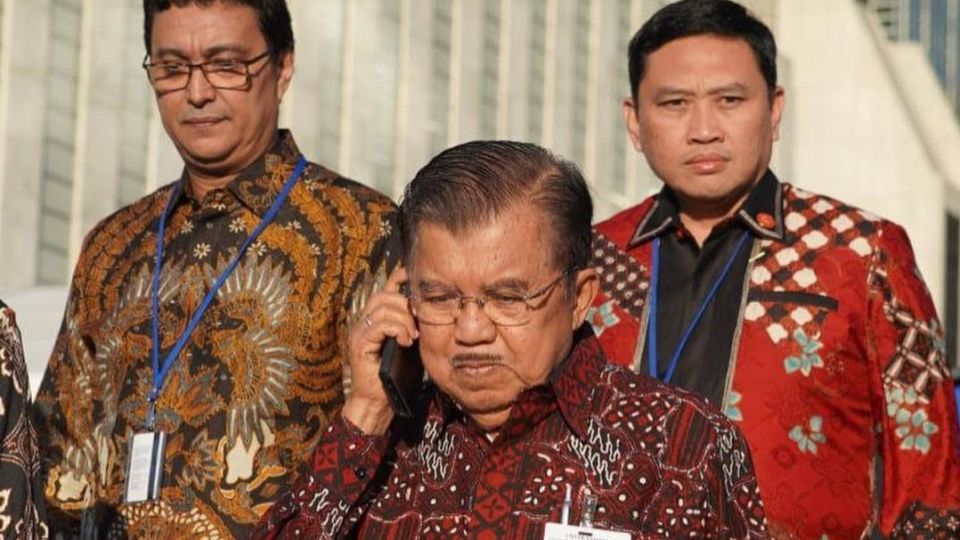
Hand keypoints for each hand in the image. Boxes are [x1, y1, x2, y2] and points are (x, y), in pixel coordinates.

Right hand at [343, 266, 417, 434]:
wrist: (377, 402)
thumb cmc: (394, 377)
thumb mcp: (407, 347)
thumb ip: (411, 328)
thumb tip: (428, 313)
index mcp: (374, 320)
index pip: (384, 290)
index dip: (397, 278)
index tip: (412, 275)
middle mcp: (363, 322)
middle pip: (385, 296)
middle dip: (406, 304)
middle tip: (418, 322)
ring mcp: (359, 331)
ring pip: (383, 307)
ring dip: (404, 319)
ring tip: (412, 336)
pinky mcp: (359, 343)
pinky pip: (380, 324)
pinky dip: (397, 329)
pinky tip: (405, 341)